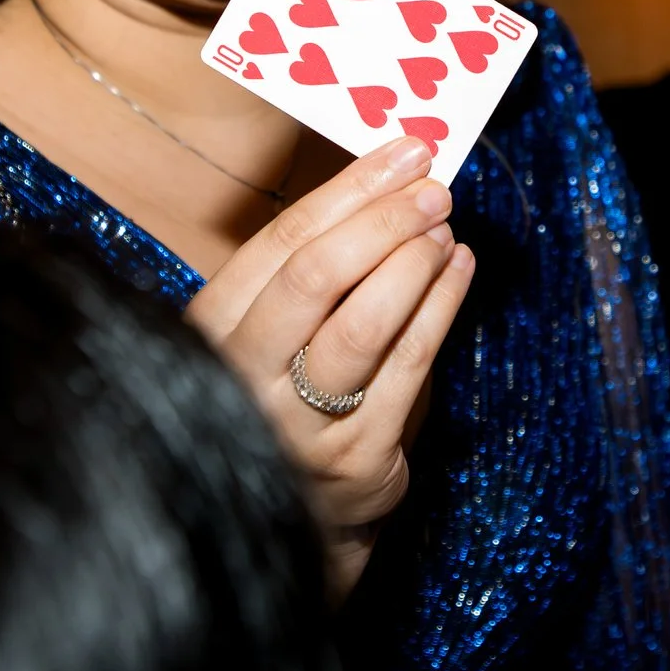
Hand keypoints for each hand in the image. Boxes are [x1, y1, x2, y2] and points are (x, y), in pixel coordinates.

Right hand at [184, 135, 475, 598]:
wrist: (290, 517)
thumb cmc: (286, 397)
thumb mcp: (266, 331)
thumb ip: (309, 269)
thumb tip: (390, 181)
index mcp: (211, 331)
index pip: (280, 245)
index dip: (349, 191)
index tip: (402, 154)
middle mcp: (242, 377)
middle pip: (315, 279)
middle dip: (384, 221)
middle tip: (433, 188)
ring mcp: (298, 425)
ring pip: (362, 325)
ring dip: (413, 262)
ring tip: (444, 227)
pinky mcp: (355, 460)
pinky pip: (408, 368)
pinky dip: (441, 307)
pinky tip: (458, 271)